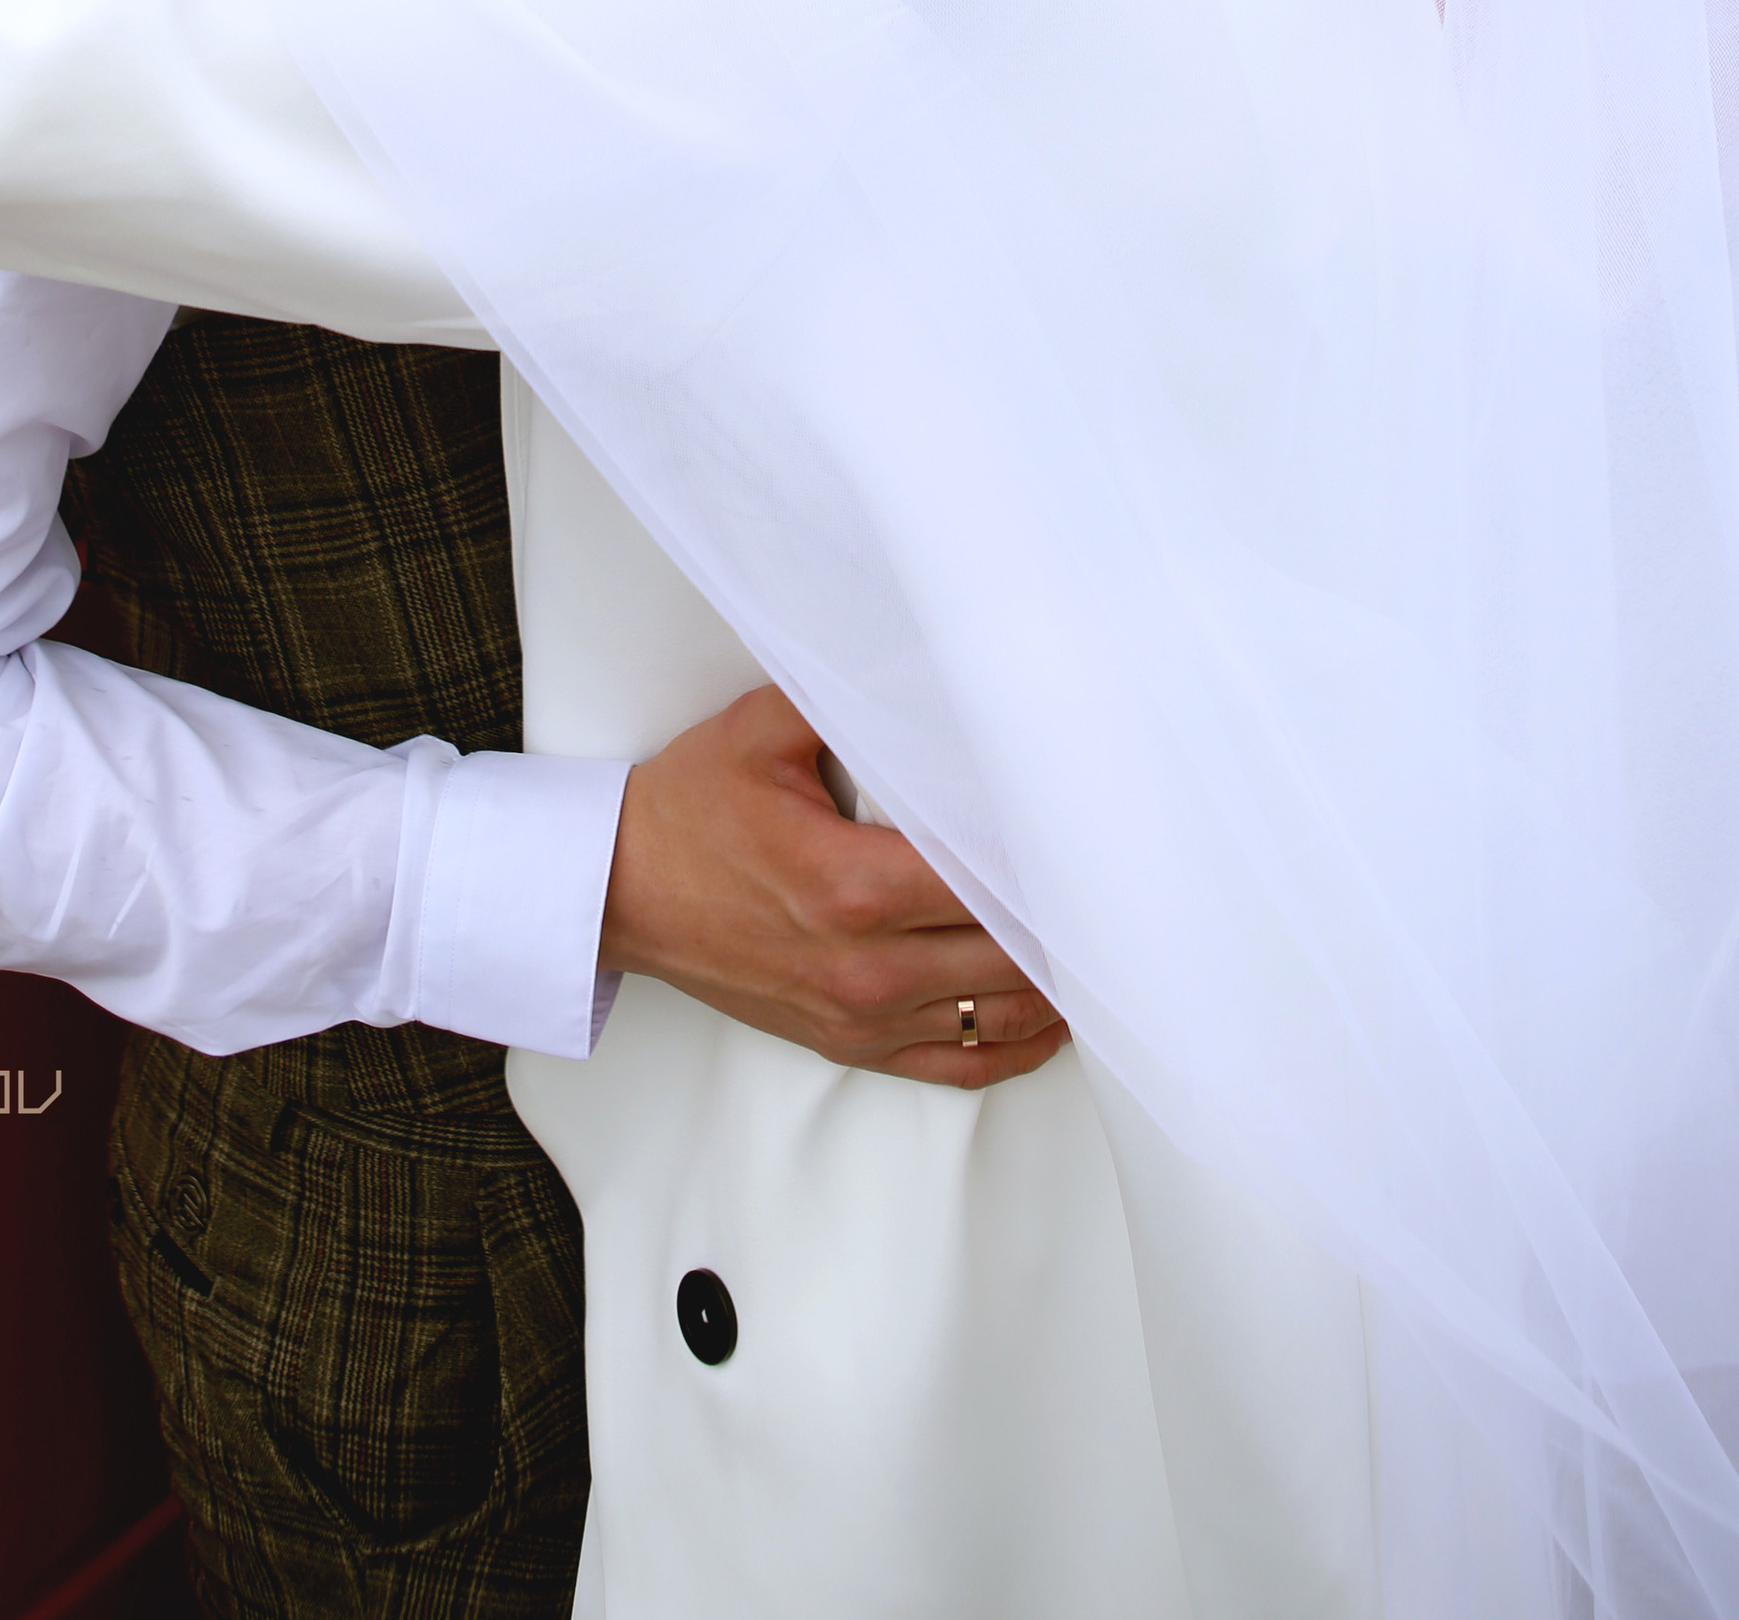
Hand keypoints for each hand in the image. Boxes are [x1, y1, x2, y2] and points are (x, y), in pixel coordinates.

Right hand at [599, 685, 1065, 1086]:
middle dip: (1069, 921)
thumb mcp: (766, 728)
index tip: (1092, 833)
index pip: (990, 882)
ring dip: (1057, 983)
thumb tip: (938, 673)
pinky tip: (1051, 1016)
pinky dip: (1017, 1044)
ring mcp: (860, 1016)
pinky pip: (959, 1065)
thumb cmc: (690, 809)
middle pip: (1012, 955)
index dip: (1049, 862)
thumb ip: (856, 699)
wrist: (620, 891)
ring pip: (1000, 1016)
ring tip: (1101, 944)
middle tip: (1119, 883)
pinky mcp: (850, 1043)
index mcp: (852, 883)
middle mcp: (864, 965)